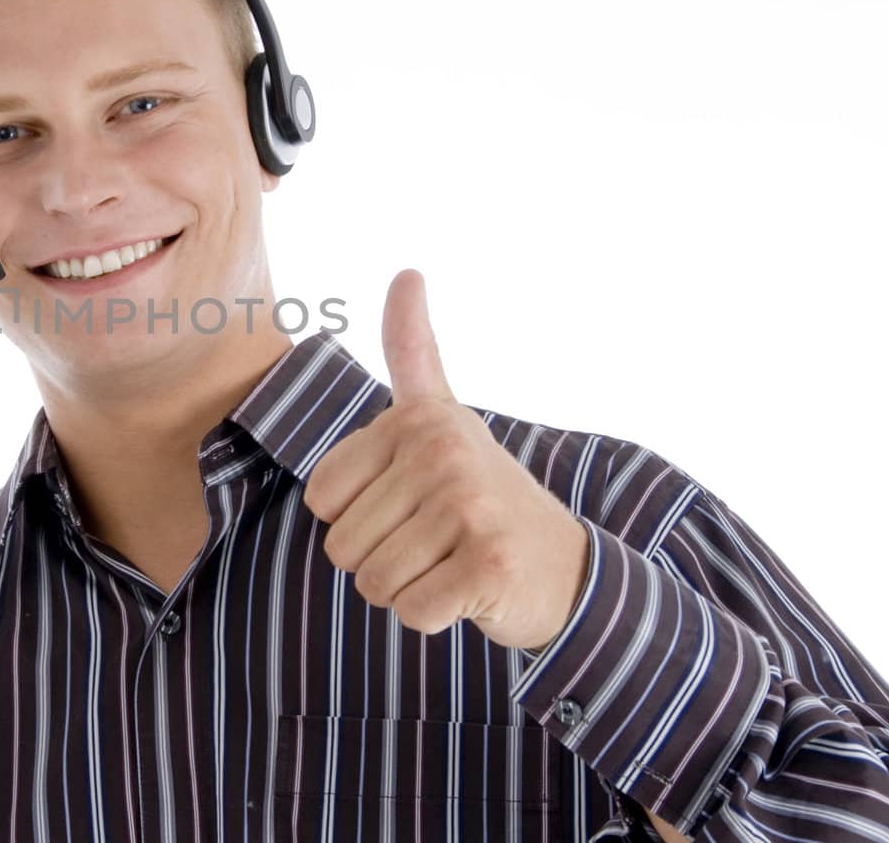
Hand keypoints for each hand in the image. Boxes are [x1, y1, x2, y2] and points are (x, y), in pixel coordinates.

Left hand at [302, 270, 589, 650]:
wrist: (566, 567)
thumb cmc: (482, 494)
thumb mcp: (443, 414)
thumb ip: (413, 351)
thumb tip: (408, 271)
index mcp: (416, 419)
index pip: (322, 499)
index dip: (354, 519)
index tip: (408, 505)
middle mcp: (442, 452)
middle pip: (342, 545)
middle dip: (381, 559)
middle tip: (435, 543)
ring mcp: (469, 506)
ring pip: (373, 582)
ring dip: (406, 589)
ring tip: (451, 562)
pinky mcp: (488, 564)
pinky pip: (411, 611)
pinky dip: (434, 616)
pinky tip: (470, 591)